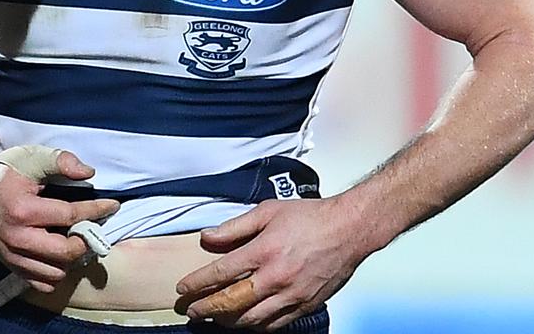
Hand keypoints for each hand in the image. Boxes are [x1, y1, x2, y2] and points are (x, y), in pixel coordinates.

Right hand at [0, 146, 119, 291]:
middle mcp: (17, 238)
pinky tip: (59, 255)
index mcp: (23, 210)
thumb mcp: (29, 159)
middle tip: (91, 227)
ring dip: (71, 258)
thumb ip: (60, 161)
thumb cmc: (0, 174)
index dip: (96, 211)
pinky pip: (41, 282)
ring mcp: (12, 255)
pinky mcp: (10, 265)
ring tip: (74, 239)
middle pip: (66, 252)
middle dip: (86, 240)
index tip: (111, 206)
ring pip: (56, 272)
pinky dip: (56, 273)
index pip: (70, 216)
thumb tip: (88, 173)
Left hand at [175, 197, 372, 330]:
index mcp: (264, 252)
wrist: (350, 229)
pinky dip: (256, 326)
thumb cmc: (311, 217)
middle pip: (232, 303)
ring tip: (214, 319)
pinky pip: (275, 324)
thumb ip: (234, 227)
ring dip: (228, 322)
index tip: (183, 290)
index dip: (197, 284)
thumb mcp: (267, 211)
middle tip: (192, 312)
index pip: (220, 273)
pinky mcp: (306, 306)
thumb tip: (207, 237)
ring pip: (252, 320)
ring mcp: (292, 295)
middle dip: (206, 310)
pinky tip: (245, 322)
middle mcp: (276, 278)